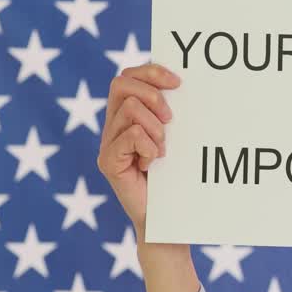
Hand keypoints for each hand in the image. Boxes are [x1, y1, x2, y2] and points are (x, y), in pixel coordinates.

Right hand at [95, 62, 180, 231]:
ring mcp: (107, 144)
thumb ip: (172, 115)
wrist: (167, 220)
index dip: (151, 71)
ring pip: (128, 109)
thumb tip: (183, 85)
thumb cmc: (177, 180)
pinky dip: (149, 147)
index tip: (178, 82)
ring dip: (155, 127)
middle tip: (171, 120)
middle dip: (152, 95)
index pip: (129, 76)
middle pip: (120, 84)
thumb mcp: (178, 140)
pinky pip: (130, 136)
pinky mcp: (107, 162)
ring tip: (163, 150)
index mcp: (129, 116)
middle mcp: (113, 126)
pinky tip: (153, 163)